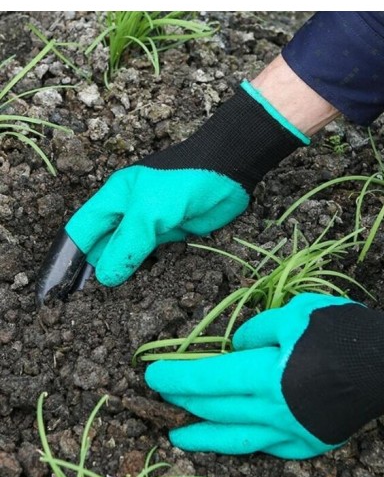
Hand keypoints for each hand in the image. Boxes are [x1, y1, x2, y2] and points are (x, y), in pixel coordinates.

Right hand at [35, 81, 304, 302]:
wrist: (229, 171)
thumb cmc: (183, 183)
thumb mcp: (149, 212)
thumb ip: (127, 244)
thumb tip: (104, 277)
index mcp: (113, 199)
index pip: (81, 232)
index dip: (68, 258)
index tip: (60, 288)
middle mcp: (128, 213)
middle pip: (103, 246)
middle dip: (94, 270)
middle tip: (84, 304)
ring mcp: (150, 225)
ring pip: (127, 254)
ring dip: (121, 274)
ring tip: (108, 304)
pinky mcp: (172, 235)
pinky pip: (152, 256)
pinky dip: (145, 271)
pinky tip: (139, 289)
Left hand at [145, 293, 383, 458]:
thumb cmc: (343, 330)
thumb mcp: (295, 313)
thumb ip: (258, 330)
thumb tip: (238, 347)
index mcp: (267, 375)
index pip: (209, 378)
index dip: (178, 376)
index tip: (153, 375)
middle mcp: (275, 411)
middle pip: (218, 408)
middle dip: (185, 401)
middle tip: (162, 397)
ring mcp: (294, 432)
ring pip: (238, 438)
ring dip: (205, 436)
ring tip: (179, 437)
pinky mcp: (312, 441)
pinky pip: (271, 446)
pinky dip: (248, 442)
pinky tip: (236, 438)